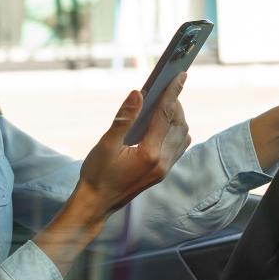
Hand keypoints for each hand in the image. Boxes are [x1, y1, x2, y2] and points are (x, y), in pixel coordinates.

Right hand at [75, 73, 191, 222]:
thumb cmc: (97, 175)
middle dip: (175, 103)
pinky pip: (179, 147)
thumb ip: (124, 118)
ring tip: (165, 104)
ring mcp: (164, 169)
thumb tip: (138, 93)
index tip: (180, 76)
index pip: (165, 116)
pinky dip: (176, 131)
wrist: (96, 204)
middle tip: (166, 88)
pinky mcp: (162, 173)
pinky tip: (164, 125)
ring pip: (182, 136)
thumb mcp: (106, 144)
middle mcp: (162, 162)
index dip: (172, 93)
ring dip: (178, 118)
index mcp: (149, 154)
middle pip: (178, 124)